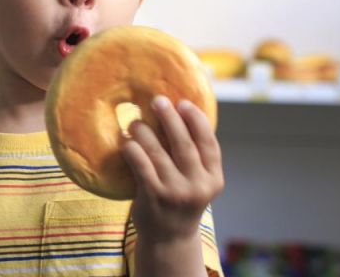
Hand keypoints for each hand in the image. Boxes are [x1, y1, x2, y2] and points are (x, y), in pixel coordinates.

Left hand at [121, 95, 223, 241]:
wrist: (168, 240)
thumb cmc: (180, 202)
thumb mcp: (197, 183)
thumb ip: (194, 158)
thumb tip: (178, 116)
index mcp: (213, 179)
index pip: (209, 144)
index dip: (197, 120)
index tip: (183, 103)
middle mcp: (198, 186)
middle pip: (184, 144)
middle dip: (170, 118)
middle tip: (157, 100)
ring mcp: (175, 192)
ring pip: (158, 152)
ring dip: (144, 131)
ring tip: (135, 122)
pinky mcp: (153, 197)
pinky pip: (140, 164)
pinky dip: (132, 148)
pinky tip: (125, 141)